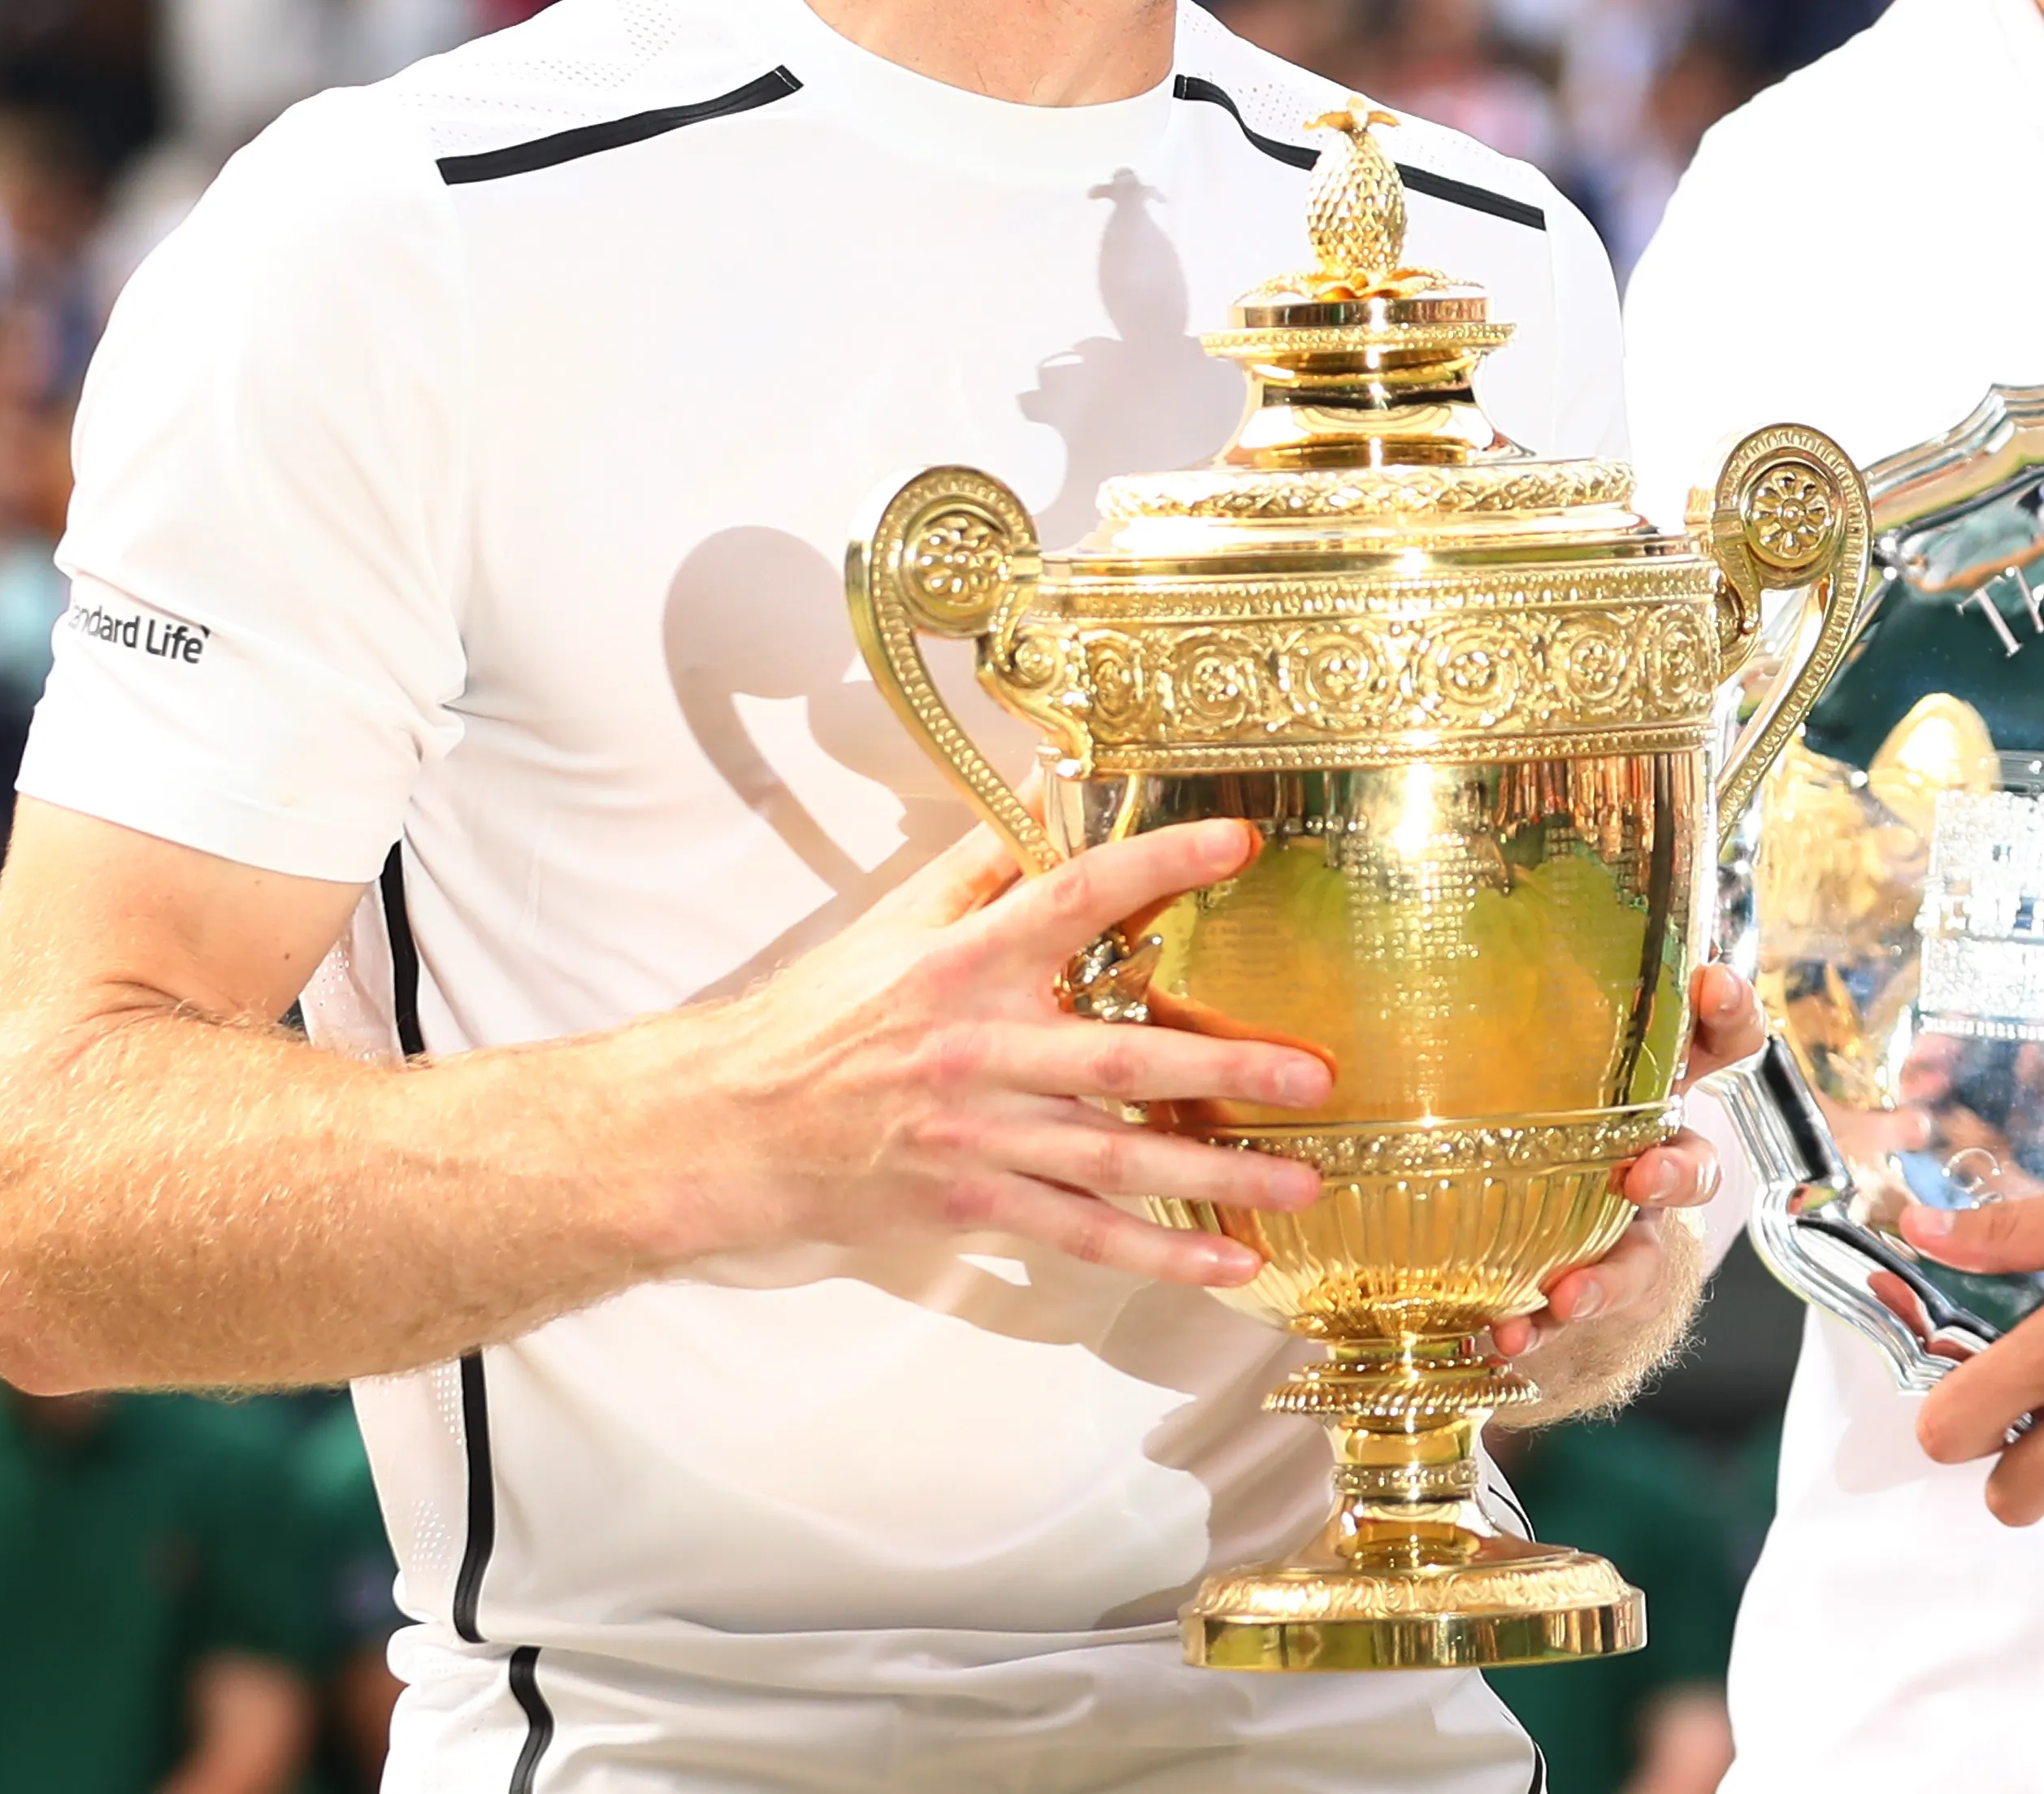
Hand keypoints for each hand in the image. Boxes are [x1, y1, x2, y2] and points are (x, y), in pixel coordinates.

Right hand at [696, 817, 1333, 1288]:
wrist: (731, 1127)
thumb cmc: (820, 1018)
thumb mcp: (894, 922)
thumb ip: (981, 860)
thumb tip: (1046, 781)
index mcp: (963, 964)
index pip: (1070, 896)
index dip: (1154, 864)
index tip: (1235, 842)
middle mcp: (980, 1050)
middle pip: (1120, 1057)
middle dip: (1223, 1067)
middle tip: (1311, 1074)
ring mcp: (979, 1137)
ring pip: (1116, 1160)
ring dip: (1217, 1176)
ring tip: (1302, 1181)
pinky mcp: (972, 1207)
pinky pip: (1080, 1234)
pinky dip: (1158, 1253)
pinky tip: (1228, 1262)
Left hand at [1488, 963, 1767, 1364]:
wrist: (1519, 1227)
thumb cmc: (1518, 1114)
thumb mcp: (1518, 1059)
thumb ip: (1491, 1019)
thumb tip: (1389, 959)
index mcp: (1643, 1091)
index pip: (1714, 1042)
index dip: (1728, 1011)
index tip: (1711, 981)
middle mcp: (1647, 1160)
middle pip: (1696, 1164)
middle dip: (1676, 1170)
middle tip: (1642, 1177)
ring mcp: (1624, 1234)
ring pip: (1645, 1256)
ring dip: (1611, 1276)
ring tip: (1567, 1295)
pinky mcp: (1586, 1291)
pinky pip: (1573, 1313)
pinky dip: (1540, 1327)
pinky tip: (1505, 1335)